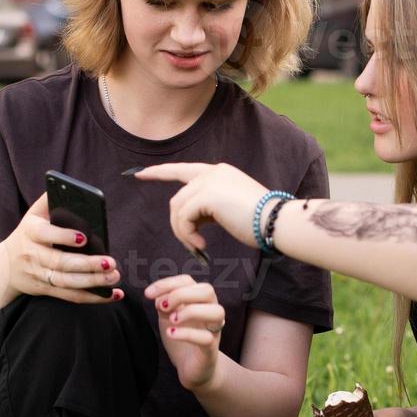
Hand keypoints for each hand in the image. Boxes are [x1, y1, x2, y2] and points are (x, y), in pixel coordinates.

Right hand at [3, 193, 122, 303]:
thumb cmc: (29, 234)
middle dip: (87, 264)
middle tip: (111, 262)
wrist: (4, 267)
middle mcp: (32, 255)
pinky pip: (70, 296)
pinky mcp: (45, 289)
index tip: (84, 237)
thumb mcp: (33, 216)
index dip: (63, 236)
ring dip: (93, 282)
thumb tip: (69, 187)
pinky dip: (92, 297)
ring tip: (114, 276)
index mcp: (30, 231)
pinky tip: (112, 294)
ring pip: (67, 282)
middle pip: (61, 262)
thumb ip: (49, 200)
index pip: (45, 234)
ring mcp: (38, 275)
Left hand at [130, 163, 268, 256]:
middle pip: (177, 197)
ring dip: (182, 232)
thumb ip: (210, 208)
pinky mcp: (207, 195)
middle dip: (177, 224)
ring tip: (197, 246)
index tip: (139, 173)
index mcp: (219, 172)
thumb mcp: (230, 210)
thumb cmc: (260, 222)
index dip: (159, 171)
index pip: (182, 169)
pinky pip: (184, 217)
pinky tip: (201, 245)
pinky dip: (187, 234)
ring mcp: (209, 181)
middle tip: (191, 244)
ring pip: (177, 208)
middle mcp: (212, 172)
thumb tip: (193, 220)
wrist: (277, 222)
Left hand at [144, 274, 224, 391]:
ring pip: (216, 311)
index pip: (188, 281)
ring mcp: (214, 331)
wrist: (191, 368)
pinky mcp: (211, 349)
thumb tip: (158, 295)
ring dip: (191, 311)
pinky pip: (206, 338)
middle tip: (163, 307)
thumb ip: (164, 303)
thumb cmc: (182, 339)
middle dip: (181, 294)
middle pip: (207, 291)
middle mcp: (211, 311)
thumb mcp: (168, 317)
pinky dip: (186, 334)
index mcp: (200, 300)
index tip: (148, 294)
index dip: (167, 283)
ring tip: (172, 320)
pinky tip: (171, 333)